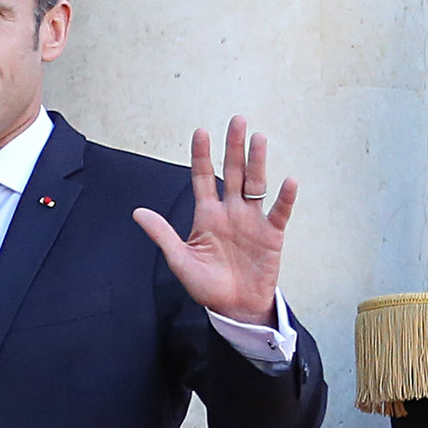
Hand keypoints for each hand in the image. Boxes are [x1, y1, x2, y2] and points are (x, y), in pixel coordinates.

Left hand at [134, 117, 296, 326]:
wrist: (234, 308)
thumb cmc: (207, 286)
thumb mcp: (180, 261)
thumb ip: (162, 235)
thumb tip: (138, 213)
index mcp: (207, 215)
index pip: (204, 178)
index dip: (202, 156)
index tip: (201, 131)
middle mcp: (231, 211)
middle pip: (234, 172)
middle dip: (234, 147)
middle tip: (237, 120)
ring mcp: (252, 220)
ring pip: (256, 183)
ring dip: (258, 161)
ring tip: (258, 138)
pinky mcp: (271, 234)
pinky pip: (279, 212)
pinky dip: (285, 198)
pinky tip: (289, 182)